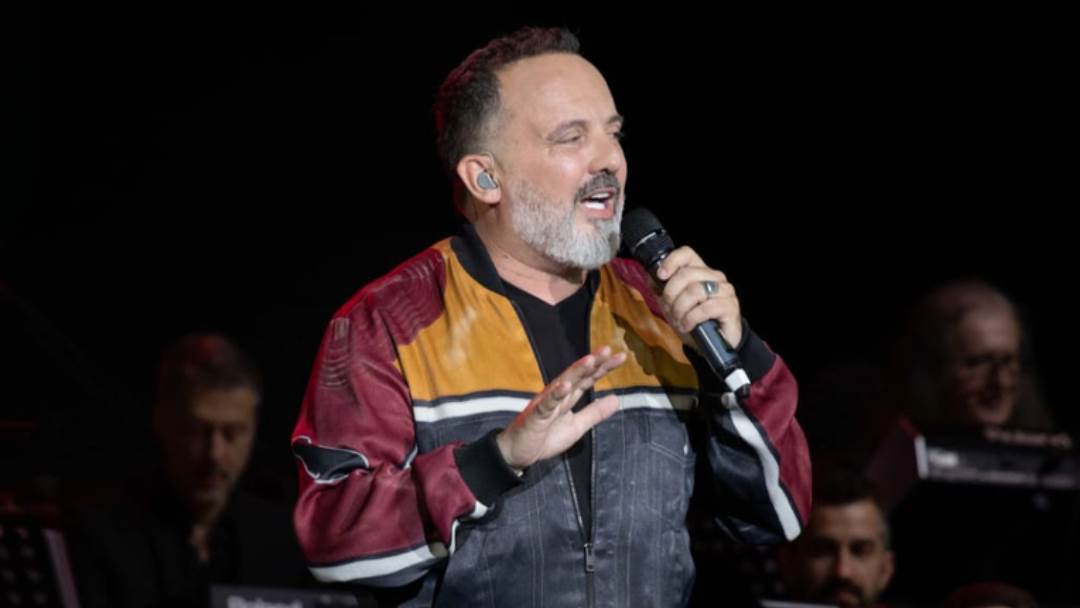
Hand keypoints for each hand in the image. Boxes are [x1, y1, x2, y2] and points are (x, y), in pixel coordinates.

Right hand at [496, 346, 625, 470]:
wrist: (517, 454)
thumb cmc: (545, 437)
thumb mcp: (577, 426)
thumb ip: (595, 413)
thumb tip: (617, 399)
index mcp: (567, 397)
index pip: (587, 379)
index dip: (603, 367)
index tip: (620, 357)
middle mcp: (556, 395)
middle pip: (577, 376)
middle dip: (592, 363)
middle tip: (607, 350)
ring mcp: (545, 404)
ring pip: (562, 384)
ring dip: (575, 371)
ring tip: (589, 360)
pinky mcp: (535, 416)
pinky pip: (546, 404)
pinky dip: (555, 394)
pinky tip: (565, 386)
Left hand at [655, 246, 741, 350]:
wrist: (710, 345)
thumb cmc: (692, 321)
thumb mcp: (671, 304)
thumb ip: (661, 289)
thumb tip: (649, 275)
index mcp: (700, 271)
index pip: (687, 254)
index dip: (672, 261)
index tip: (661, 276)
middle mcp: (715, 277)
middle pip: (687, 274)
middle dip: (672, 294)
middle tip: (669, 309)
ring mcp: (725, 290)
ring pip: (695, 290)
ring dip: (681, 308)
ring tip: (679, 320)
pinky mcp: (730, 306)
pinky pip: (706, 307)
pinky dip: (692, 318)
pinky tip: (688, 325)